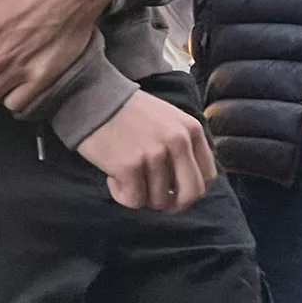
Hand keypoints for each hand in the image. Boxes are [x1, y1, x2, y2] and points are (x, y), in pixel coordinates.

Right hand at [76, 91, 216, 211]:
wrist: (94, 98)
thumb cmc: (129, 112)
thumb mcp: (170, 120)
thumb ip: (184, 145)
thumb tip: (189, 182)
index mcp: (191, 130)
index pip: (207, 176)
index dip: (191, 191)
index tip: (175, 192)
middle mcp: (178, 142)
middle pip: (191, 194)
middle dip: (174, 205)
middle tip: (155, 200)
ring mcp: (155, 154)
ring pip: (158, 201)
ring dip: (141, 196)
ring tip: (127, 176)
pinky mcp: (129, 166)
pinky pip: (133, 201)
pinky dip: (122, 195)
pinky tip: (113, 177)